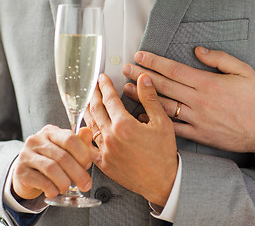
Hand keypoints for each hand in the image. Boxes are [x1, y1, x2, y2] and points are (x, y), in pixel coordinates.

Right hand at [12, 126, 92, 199]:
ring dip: (65, 182)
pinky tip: (55, 191)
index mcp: (51, 132)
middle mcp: (36, 140)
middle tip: (85, 184)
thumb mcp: (66, 149)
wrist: (28, 173)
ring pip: (52, 169)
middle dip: (78, 173)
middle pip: (63, 156)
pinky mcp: (20, 172)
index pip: (70, 139)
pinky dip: (52, 189)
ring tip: (68, 187)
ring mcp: (26, 155)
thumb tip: (87, 131)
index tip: (87, 165)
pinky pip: (41, 181)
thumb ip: (80, 142)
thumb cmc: (51, 159)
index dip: (83, 154)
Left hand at [84, 74, 177, 206]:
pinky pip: (88, 147)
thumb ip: (150, 98)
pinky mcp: (103, 163)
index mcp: (124, 125)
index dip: (105, 86)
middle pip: (96, 110)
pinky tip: (84, 129)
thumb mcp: (162, 122)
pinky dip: (85, 135)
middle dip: (94, 95)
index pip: (109, 99)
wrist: (162, 181)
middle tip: (93, 87)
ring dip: (88, 112)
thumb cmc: (164, 153)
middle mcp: (110, 137)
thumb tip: (143, 79)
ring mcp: (105, 151)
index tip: (103, 79)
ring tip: (88, 103)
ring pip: (90, 126)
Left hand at [122, 47, 254, 152]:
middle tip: (126, 69)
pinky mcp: (199, 134)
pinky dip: (157, 122)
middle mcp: (199, 101)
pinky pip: (173, 127)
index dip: (154, 62)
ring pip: (164, 106)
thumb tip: (198, 51)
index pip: (173, 70)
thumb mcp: (243, 71)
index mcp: (208, 84)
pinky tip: (144, 117)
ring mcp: (197, 119)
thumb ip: (219, 59)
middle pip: (163, 86)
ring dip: (143, 97)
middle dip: (142, 76)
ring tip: (127, 90)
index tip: (140, 56)